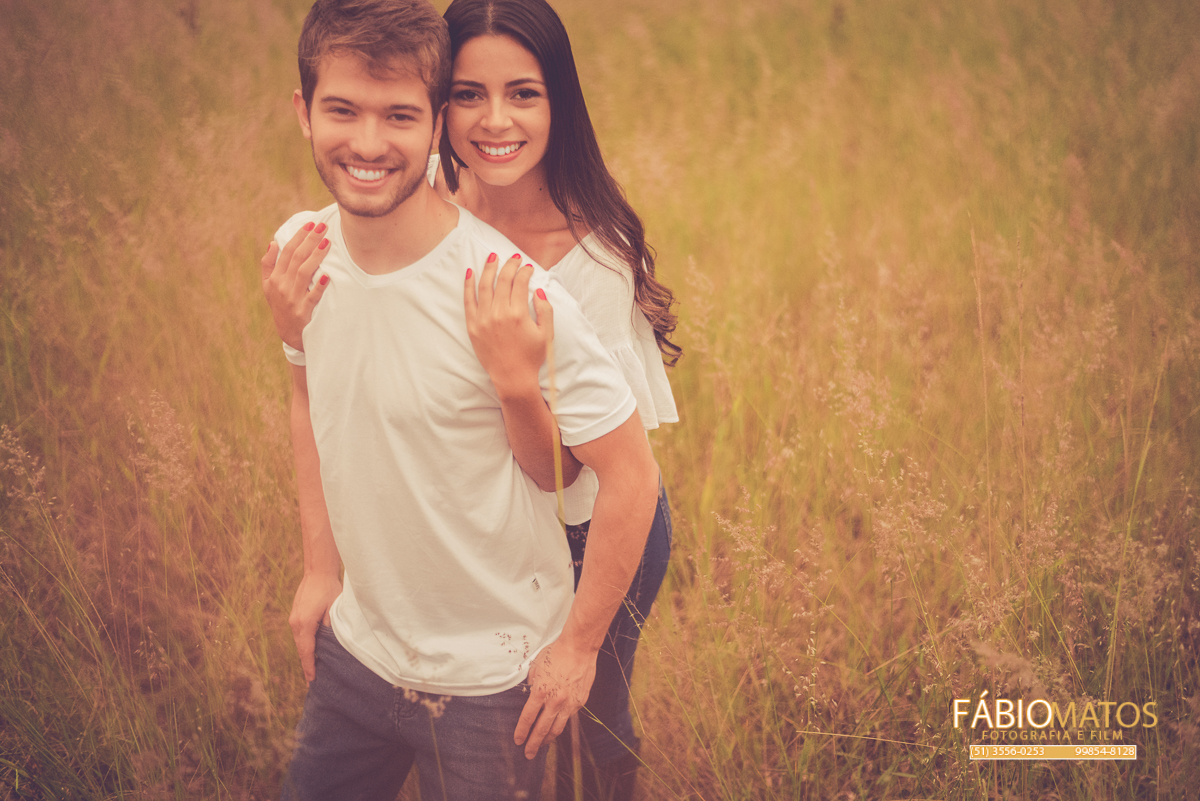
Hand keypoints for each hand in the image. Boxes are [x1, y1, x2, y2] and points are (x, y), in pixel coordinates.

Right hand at [262, 221, 331, 350]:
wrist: (289, 334)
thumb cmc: (281, 305)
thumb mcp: (268, 287)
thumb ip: (268, 265)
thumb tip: (273, 243)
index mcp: (274, 278)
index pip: (287, 252)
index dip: (299, 237)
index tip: (311, 224)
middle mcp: (281, 286)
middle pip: (296, 258)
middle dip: (310, 240)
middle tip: (323, 226)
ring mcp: (292, 299)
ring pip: (304, 273)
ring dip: (315, 257)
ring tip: (327, 243)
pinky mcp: (303, 312)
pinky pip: (312, 297)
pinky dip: (319, 286)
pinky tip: (327, 275)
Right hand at [288, 572, 342, 682]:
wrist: (317, 572)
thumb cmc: (329, 589)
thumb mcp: (334, 609)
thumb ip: (331, 628)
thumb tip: (331, 644)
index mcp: (304, 624)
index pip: (307, 651)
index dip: (310, 667)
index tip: (312, 681)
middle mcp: (295, 623)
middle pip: (301, 650)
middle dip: (306, 665)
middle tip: (312, 682)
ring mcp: (293, 619)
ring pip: (299, 643)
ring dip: (305, 655)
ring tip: (312, 670)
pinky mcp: (295, 616)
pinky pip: (299, 635)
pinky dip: (304, 645)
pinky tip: (310, 651)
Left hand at [464, 253, 553, 398]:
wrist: (512, 378)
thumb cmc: (531, 357)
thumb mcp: (546, 334)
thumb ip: (545, 309)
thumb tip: (539, 289)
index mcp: (518, 314)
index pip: (520, 283)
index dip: (525, 272)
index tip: (528, 268)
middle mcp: (499, 313)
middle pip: (503, 280)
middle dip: (509, 265)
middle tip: (514, 258)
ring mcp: (484, 319)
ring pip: (485, 286)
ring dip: (489, 268)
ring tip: (492, 257)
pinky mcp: (473, 326)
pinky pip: (468, 301)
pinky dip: (468, 285)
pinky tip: (470, 272)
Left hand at [514, 638, 595, 758]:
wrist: (579, 648)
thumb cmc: (556, 654)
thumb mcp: (536, 667)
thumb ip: (532, 685)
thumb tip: (530, 695)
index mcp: (541, 692)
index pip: (528, 718)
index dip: (521, 731)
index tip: (518, 740)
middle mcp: (555, 701)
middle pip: (542, 729)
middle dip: (533, 744)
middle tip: (528, 754)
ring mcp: (569, 703)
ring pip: (557, 728)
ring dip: (548, 739)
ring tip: (542, 746)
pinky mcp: (580, 702)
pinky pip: (568, 717)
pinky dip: (560, 724)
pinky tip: (556, 728)